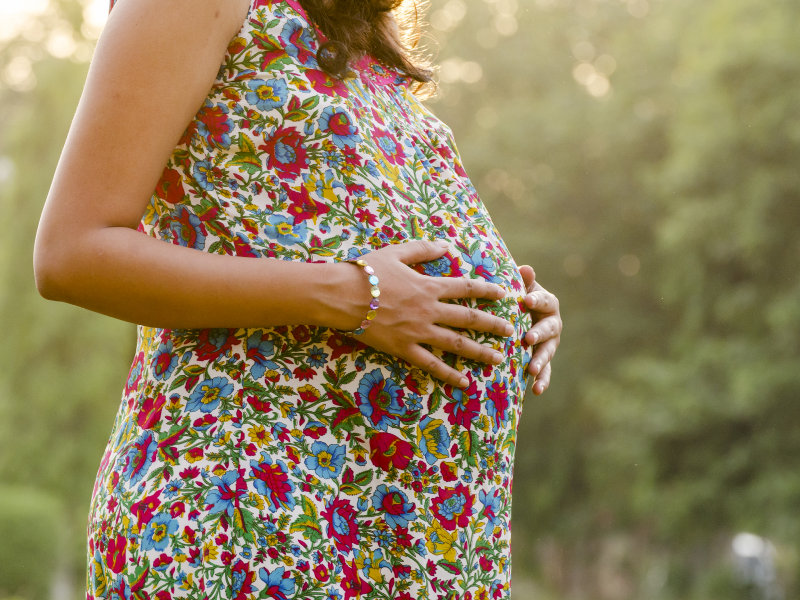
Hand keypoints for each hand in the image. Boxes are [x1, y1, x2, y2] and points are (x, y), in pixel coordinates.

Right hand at [340, 240, 514, 388]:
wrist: (342, 296)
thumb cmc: (366, 272)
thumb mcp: (396, 252)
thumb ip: (423, 249)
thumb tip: (446, 245)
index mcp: (429, 286)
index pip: (466, 288)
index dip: (487, 291)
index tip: (503, 294)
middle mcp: (429, 310)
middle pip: (469, 318)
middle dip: (493, 325)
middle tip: (511, 331)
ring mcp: (418, 332)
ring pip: (456, 344)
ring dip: (480, 352)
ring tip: (499, 359)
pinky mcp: (404, 349)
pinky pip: (431, 364)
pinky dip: (449, 374)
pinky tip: (464, 382)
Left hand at [519, 264, 561, 394]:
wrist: (520, 315)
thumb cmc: (517, 298)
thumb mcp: (521, 287)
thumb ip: (524, 281)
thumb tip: (525, 269)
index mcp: (548, 303)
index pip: (545, 300)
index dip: (536, 300)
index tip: (525, 300)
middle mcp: (553, 324)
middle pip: (550, 329)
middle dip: (540, 334)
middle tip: (529, 338)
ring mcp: (550, 343)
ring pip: (548, 352)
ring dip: (541, 361)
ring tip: (532, 370)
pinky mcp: (544, 359)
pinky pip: (546, 372)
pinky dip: (542, 381)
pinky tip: (536, 391)